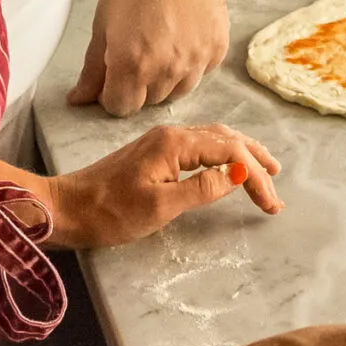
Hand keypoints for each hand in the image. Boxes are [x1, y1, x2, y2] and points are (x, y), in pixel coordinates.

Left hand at [50, 122, 282, 248]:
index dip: (257, 175)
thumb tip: (238, 174)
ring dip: (243, 154)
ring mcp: (162, 141)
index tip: (271, 204)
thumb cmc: (110, 212)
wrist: (68, 208)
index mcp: (175, 143)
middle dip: (257, 161)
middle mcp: (172, 133)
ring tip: (266, 171)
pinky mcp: (155, 152)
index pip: (232, 151)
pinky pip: (201, 145)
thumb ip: (202, 189)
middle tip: (278, 186)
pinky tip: (229, 165)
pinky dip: (224, 154)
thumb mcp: (160, 206)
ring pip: (215, 139)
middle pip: (228, 138)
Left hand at [68, 0, 228, 116]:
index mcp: (131, 64)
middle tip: (139, 51)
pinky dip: (191, 61)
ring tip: (162, 43)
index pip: (121, 107)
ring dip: (167, 77)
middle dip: (139, 85)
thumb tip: (78, 101)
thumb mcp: (103, 25)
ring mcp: (196, 60)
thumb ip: (93, 69)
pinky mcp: (217, 48)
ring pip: (178, 91)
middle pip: (149, 101)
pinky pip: (201, 71)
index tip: (114, 75)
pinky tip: (183, 34)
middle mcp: (166, 69)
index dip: (113, 93)